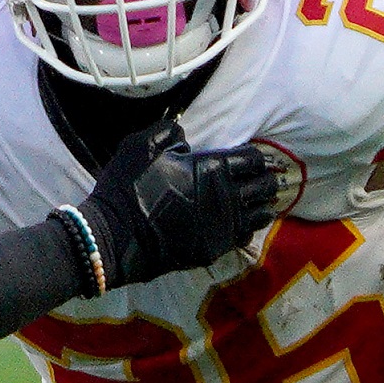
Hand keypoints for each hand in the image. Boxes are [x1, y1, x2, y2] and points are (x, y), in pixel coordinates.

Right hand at [60, 119, 283, 292]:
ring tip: (262, 201)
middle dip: (267, 179)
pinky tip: (242, 225)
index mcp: (212, 169)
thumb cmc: (128, 187)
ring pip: (260, 214)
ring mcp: (222, 227)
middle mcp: (226, 198)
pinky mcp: (214, 249)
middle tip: (266, 177)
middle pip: (264, 186)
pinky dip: (247, 229)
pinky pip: (243, 238)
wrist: (116, 236)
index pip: (252, 159)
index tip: (254, 157)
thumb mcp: (141, 146)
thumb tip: (184, 136)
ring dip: (263, 205)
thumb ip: (168, 133)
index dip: (256, 156)